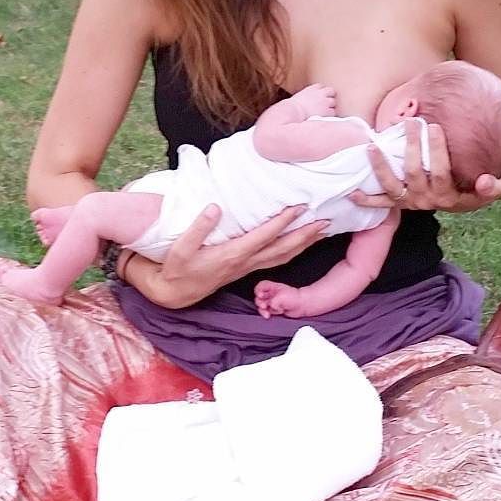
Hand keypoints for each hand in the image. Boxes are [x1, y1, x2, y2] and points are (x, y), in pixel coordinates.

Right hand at [133, 204, 328, 309]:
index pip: (264, 236)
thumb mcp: (180, 248)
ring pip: (282, 257)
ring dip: (304, 244)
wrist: (174, 293)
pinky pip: (276, 260)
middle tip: (326, 219)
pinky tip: (299, 243)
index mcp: (232, 254)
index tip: (299, 206)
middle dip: (305, 235)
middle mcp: (244, 263)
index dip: (282, 221)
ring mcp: (247, 268)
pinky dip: (292, 250)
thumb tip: (215, 207)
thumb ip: (198, 228)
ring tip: (321, 230)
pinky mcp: (245, 269)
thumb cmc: (177, 268)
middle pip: (282, 249)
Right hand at [254, 280, 306, 319]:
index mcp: (272, 287)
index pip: (260, 286)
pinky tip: (271, 314)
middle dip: (259, 303)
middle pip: (259, 297)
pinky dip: (267, 314)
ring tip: (267, 313)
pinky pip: (267, 312)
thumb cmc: (294, 298)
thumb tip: (269, 306)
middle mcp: (271, 294)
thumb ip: (273, 301)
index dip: (258, 291)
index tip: (261, 296)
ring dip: (262, 310)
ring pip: (262, 306)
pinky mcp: (275, 310)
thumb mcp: (281, 297)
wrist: (302, 305)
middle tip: (264, 306)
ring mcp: (273, 302)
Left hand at [350, 122, 500, 214]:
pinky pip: (382, 203)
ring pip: (392, 185)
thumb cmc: (473, 188)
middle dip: (412, 145)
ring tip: (372, 147)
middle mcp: (426, 200)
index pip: (441, 171)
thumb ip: (490, 186)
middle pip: (414, 172)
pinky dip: (367, 200)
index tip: (435, 126)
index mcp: (448, 195)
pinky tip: (353, 192)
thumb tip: (487, 181)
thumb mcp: (486, 189)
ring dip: (380, 167)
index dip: (437, 150)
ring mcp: (410, 202)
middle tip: (412, 121)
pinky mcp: (399, 204)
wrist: (462, 202)